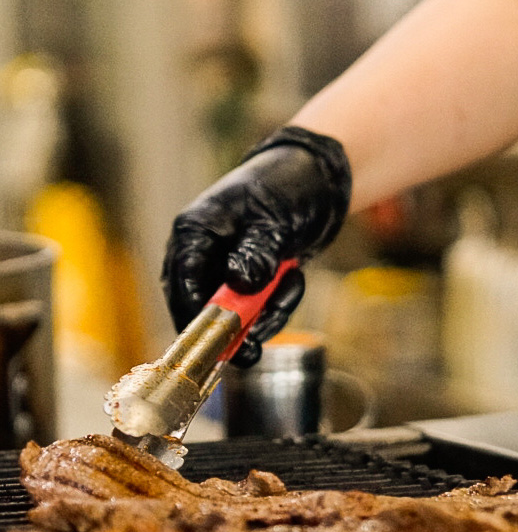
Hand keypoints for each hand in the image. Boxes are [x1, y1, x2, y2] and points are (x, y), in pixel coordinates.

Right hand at [161, 127, 350, 366]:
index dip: (193, 314)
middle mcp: (205, 251)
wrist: (322, 179)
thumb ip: (256, 253)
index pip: (182, 280)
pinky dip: (277, 304)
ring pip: (232, 313)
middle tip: (249, 352)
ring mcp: (227, 267)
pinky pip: (257, 308)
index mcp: (196, 229)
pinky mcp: (252, 280)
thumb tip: (238, 284)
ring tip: (291, 285)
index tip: (214, 340)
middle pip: (200, 306)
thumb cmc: (290, 186)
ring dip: (263, 314)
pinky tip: (295, 279)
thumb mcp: (275, 220)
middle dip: (228, 329)